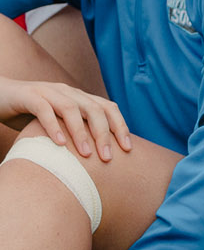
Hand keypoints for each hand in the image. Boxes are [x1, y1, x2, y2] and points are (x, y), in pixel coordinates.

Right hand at [0, 77, 130, 160]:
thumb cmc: (30, 115)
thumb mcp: (58, 123)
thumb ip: (76, 132)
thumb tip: (99, 156)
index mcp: (79, 97)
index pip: (108, 108)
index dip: (120, 126)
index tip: (128, 149)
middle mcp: (67, 91)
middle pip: (95, 109)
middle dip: (104, 134)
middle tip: (107, 158)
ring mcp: (48, 91)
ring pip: (72, 109)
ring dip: (81, 132)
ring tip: (86, 154)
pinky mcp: (29, 96)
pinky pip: (44, 110)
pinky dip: (54, 126)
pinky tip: (60, 144)